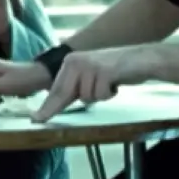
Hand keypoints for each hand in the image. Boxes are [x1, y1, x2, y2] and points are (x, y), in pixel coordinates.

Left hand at [33, 47, 153, 122]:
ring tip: (108, 84)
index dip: (46, 107)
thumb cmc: (116, 70)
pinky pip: (100, 95)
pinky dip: (109, 94)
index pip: (56, 89)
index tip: (35, 119)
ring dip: (98, 96)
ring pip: (86, 97)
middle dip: (56, 108)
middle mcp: (76, 61)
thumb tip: (53, 106)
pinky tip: (115, 83)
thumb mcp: (90, 76)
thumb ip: (74, 87)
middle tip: (39, 120)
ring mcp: (89, 65)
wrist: (142, 59)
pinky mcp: (103, 71)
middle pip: (63, 94)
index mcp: (70, 62)